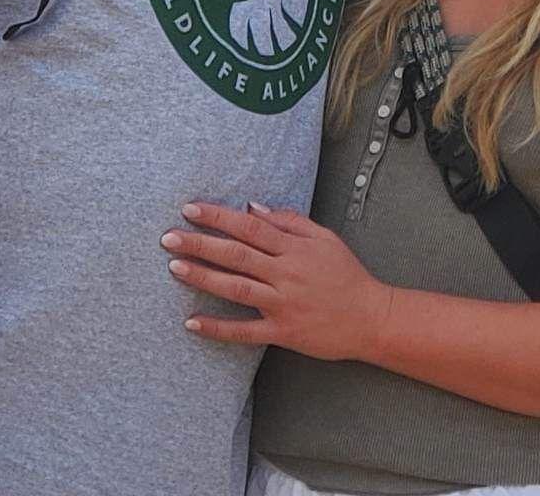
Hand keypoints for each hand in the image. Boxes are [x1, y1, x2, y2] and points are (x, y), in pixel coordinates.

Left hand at [162, 202, 394, 361]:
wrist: (370, 317)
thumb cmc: (347, 275)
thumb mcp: (325, 238)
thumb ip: (290, 221)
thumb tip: (253, 207)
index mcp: (295, 248)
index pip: (249, 226)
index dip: (219, 217)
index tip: (191, 209)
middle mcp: (285, 273)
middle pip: (237, 254)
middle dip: (201, 244)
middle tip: (169, 238)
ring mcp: (282, 303)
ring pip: (236, 288)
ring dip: (203, 277)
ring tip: (175, 268)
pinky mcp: (282, 331)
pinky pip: (244, 331)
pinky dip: (218, 327)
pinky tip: (192, 322)